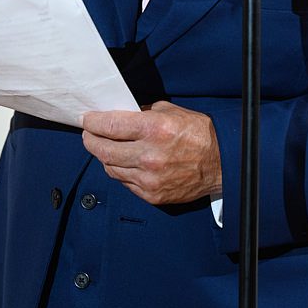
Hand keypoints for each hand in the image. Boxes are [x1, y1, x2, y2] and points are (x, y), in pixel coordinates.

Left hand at [82, 101, 221, 205]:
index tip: (86, 119)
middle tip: (88, 134)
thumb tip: (121, 115)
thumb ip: (143, 113)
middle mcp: (149, 155)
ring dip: (103, 157)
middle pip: (103, 150)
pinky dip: (119, 171)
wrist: (222, 163)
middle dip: (90, 140)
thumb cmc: (198, 134)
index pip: (110, 126)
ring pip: (111, 168)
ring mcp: (150, 179)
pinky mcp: (152, 195)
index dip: (92, 122)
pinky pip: (125, 183)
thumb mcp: (171, 111)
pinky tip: (123, 163)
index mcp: (154, 129)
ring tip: (105, 148)